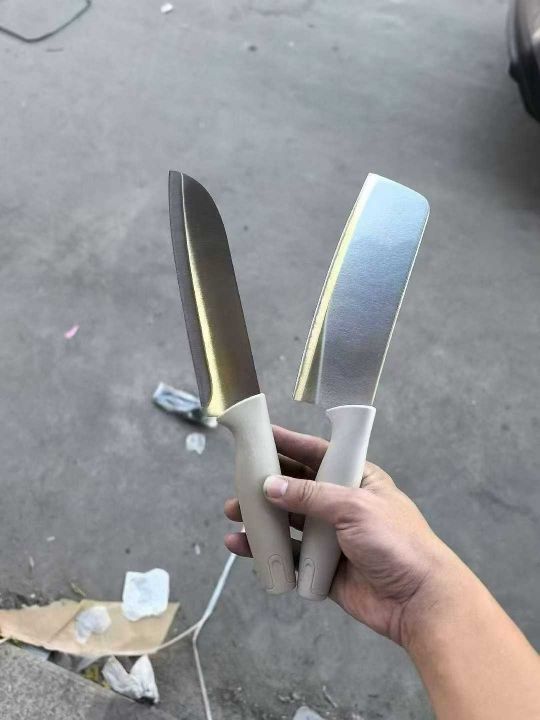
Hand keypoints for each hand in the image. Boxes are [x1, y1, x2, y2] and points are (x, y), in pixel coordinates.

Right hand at [224, 425, 458, 646]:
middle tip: (240, 481)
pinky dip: (266, 550)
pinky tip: (243, 546)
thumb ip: (310, 495)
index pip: (317, 455)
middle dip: (267, 484)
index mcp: (357, 480)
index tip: (262, 435)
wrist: (418, 601)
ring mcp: (330, 538)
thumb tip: (271, 486)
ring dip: (262, 517)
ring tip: (234, 514)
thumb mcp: (354, 507)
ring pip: (288, 522)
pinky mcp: (321, 568)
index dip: (289, 444)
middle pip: (297, 488)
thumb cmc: (398, 543)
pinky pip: (288, 555)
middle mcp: (342, 505)